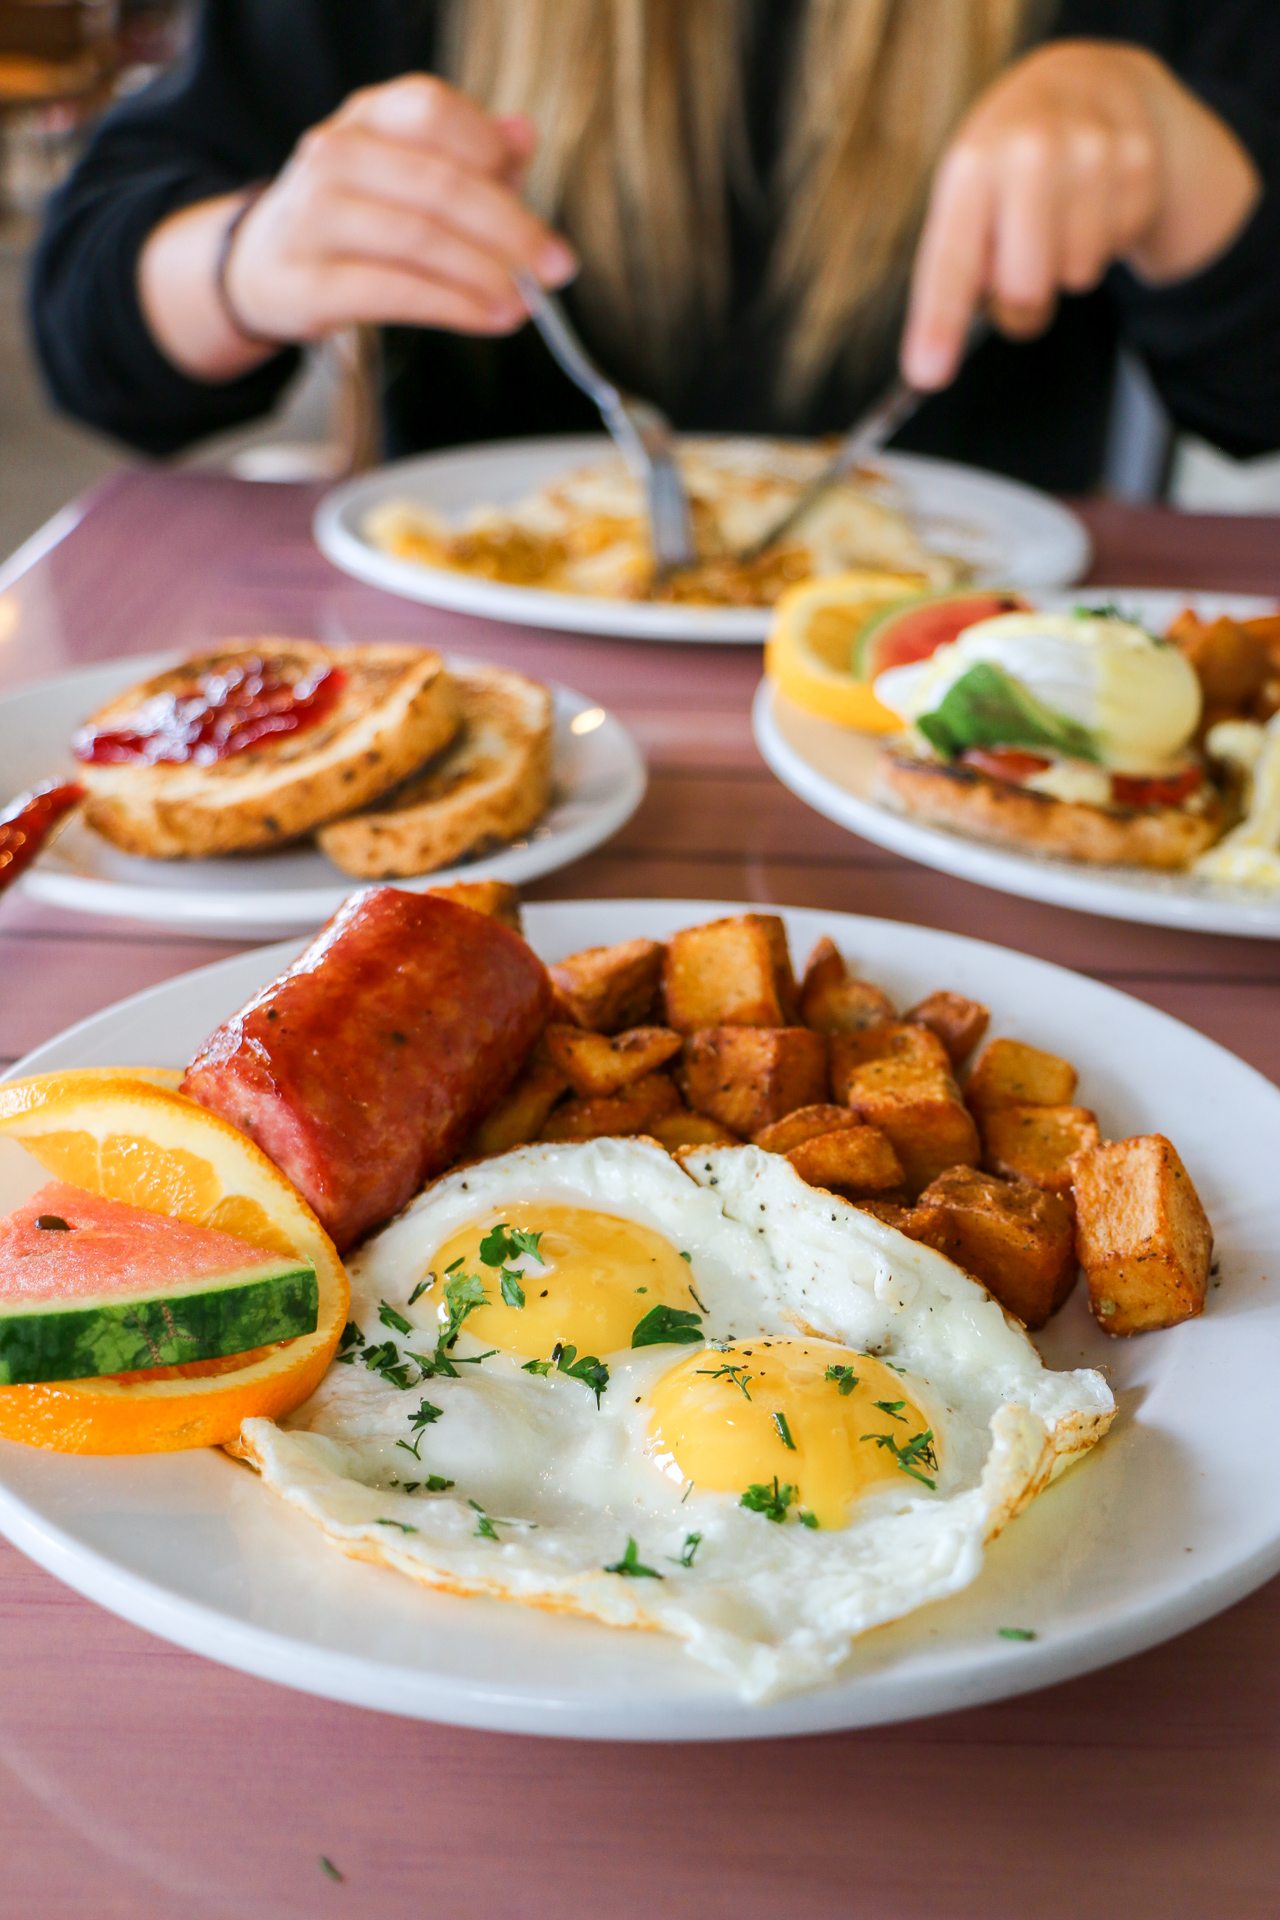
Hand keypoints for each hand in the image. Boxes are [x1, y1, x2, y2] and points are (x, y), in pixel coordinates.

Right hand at [224, 74, 574, 341]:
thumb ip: (470, 154)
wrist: (262, 268)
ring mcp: (314, 218)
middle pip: (438, 184)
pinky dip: (453, 307)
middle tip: (556, 267)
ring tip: (527, 302)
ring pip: (418, 239)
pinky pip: (394, 292)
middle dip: (511, 229)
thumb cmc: (356, 218)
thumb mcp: (408, 172)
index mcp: (367, 116)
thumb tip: (523, 135)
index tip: (532, 193)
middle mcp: (334, 155)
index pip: (434, 112)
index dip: (491, 152)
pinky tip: (490, 317)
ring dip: (486, 274)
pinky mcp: (309, 283)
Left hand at [901, 41, 1261, 389]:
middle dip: (1020, 301)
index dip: (939, 321)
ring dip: (1066, 264)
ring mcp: (1091, 152)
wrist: (1086, 81)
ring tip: (1059, 214)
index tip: (927, 374)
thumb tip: (932, 361)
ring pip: (1078, 275)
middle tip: (1019, 265)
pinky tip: (1094, 198)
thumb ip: (955, 269)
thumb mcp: (967, 196)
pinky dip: (1105, 238)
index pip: (952, 261)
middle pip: (1025, 289)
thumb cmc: (1007, 163)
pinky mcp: (1140, 163)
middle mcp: (1029, 152)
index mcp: (971, 166)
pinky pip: (1118, 249)